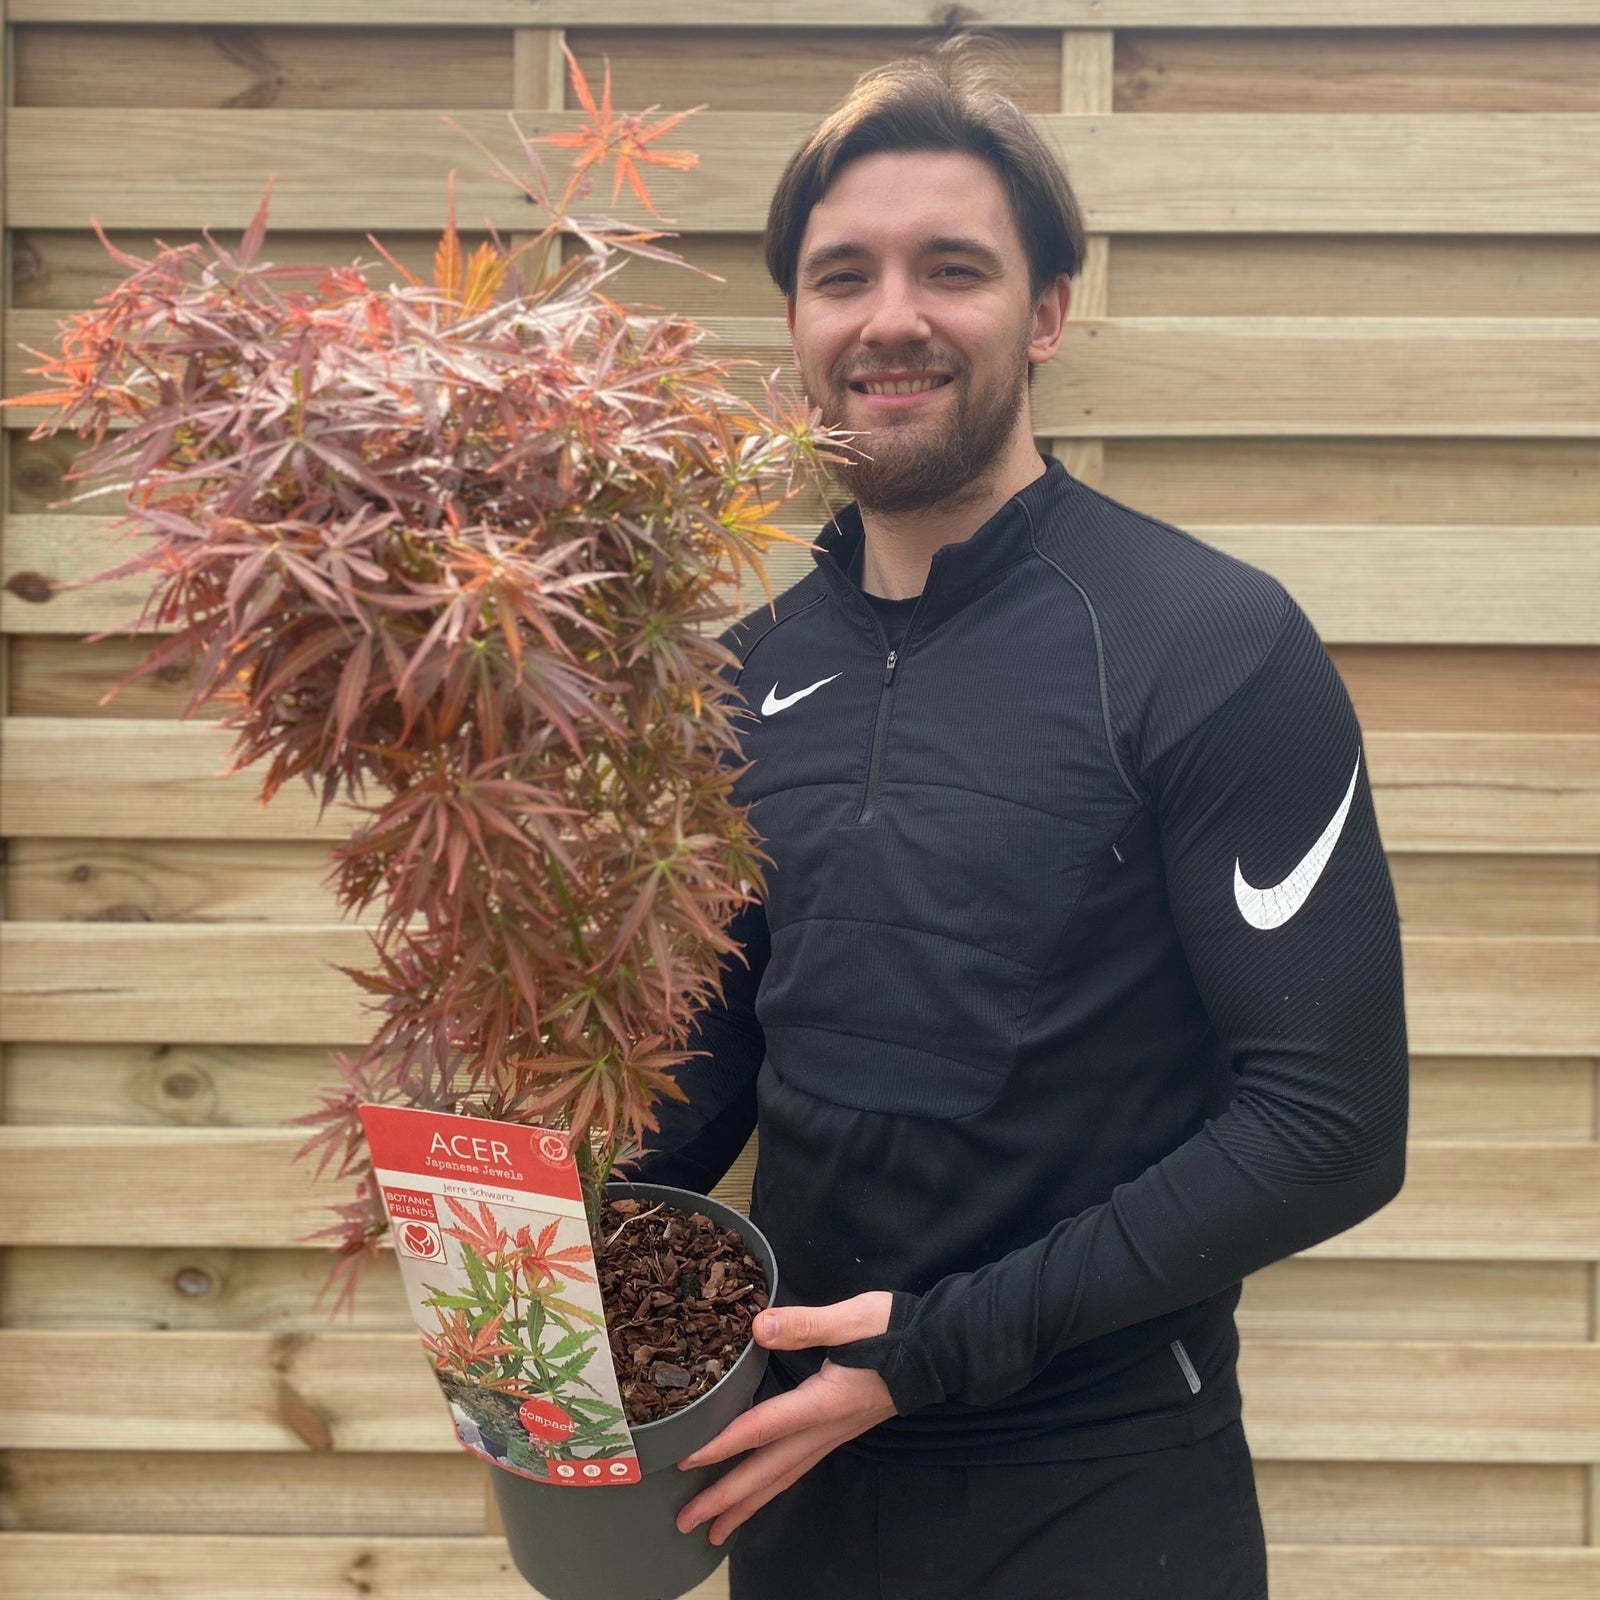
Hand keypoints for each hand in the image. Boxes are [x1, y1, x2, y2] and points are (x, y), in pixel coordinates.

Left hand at [674, 1291, 897, 1546]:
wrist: (941, 1350)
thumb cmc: (896, 1330)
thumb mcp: (852, 1318)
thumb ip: (806, 1324)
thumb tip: (759, 1327)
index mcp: (823, 1403)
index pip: (763, 1428)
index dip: (723, 1444)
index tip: (686, 1461)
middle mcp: (825, 1429)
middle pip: (768, 1471)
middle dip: (727, 1499)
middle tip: (686, 1523)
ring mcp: (833, 1435)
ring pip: (783, 1478)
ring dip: (747, 1505)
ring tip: (715, 1530)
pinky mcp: (838, 1431)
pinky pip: (797, 1469)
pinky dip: (772, 1488)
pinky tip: (761, 1492)